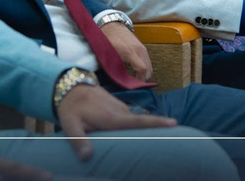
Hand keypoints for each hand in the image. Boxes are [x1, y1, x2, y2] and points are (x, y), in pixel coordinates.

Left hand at [57, 82, 176, 159]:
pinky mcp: (118, 108)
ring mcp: (121, 108)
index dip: (157, 122)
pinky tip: (128, 136)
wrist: (70, 87)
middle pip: (141, 125)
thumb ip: (78, 141)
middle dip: (154, 132)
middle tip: (166, 143)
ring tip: (147, 144)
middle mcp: (121, 112)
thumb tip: (87, 157)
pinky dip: (131, 127)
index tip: (174, 123)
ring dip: (139, 131)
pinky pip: (129, 120)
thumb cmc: (71, 108)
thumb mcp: (71, 125)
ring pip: (134, 123)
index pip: (139, 121)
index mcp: (113, 118)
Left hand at [101, 21, 152, 80]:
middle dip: (143, 79)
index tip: (135, 85)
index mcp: (130, 52)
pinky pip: (148, 61)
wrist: (113, 26)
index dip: (141, 80)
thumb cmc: (109, 41)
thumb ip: (116, 68)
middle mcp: (139, 50)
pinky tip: (137, 71)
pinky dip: (145, 68)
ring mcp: (143, 48)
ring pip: (150, 66)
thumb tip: (122, 81)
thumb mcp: (110, 55)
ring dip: (145, 74)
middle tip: (135, 84)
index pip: (143, 69)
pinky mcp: (143, 48)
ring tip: (136, 79)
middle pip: (149, 70)